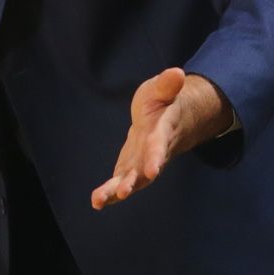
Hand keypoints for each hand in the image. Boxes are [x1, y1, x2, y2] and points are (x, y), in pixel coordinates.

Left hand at [91, 68, 233, 209]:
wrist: (165, 120)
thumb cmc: (162, 103)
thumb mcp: (162, 89)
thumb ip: (167, 85)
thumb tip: (177, 73)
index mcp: (161, 132)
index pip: (159, 145)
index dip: (156, 157)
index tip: (152, 170)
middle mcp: (152, 153)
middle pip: (144, 170)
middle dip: (134, 181)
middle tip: (124, 192)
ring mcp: (141, 164)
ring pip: (131, 181)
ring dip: (116, 191)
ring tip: (99, 200)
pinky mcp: (130, 169)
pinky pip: (120, 183)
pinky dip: (109, 193)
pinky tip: (96, 202)